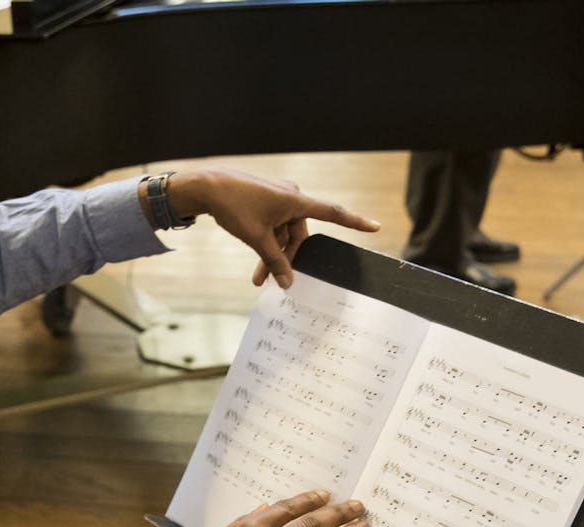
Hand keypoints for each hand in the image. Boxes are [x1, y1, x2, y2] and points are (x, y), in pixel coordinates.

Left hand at [166, 168, 379, 289]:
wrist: (207, 187)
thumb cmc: (234, 207)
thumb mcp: (256, 238)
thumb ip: (273, 261)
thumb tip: (287, 283)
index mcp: (296, 201)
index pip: (333, 213)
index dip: (355, 222)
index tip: (376, 227)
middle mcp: (291, 197)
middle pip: (298, 235)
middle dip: (285, 259)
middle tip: (270, 283)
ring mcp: (278, 199)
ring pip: (282, 234)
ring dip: (272, 255)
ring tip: (257, 279)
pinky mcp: (265, 201)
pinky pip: (273, 226)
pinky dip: (266, 243)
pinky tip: (255, 260)